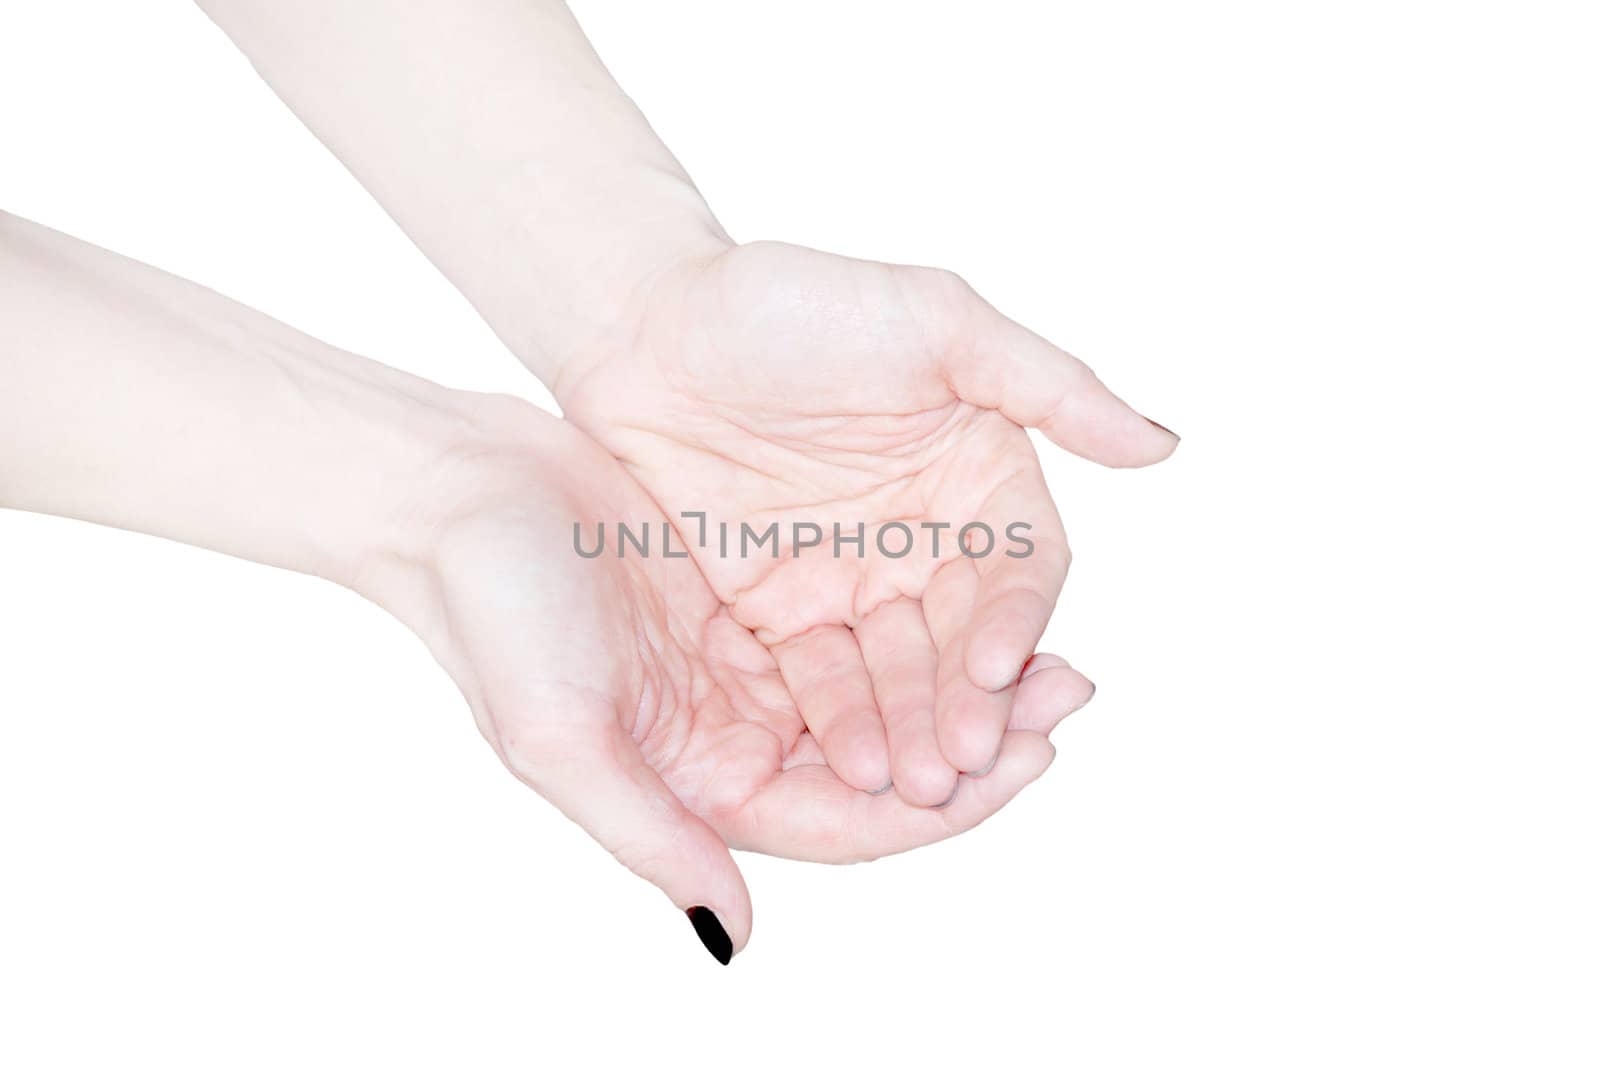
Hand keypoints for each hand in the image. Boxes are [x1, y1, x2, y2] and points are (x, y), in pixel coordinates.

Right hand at [392, 400, 1093, 959]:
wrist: (458, 489)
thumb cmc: (490, 609)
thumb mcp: (561, 734)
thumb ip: (652, 837)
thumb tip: (735, 935)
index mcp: (700, 789)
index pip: (849, 823)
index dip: (946, 807)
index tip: (1030, 759)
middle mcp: (733, 741)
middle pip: (885, 765)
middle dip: (980, 742)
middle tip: (1070, 693)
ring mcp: (745, 671)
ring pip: (883, 695)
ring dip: (961, 681)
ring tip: (1050, 650)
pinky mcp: (749, 604)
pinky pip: (857, 627)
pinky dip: (918, 622)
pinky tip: (975, 600)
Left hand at [554, 240, 1176, 805]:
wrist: (645, 326)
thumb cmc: (792, 301)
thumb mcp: (931, 321)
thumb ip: (1047, 384)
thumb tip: (1162, 445)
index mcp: (977, 473)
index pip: (1020, 568)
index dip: (1015, 620)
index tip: (993, 665)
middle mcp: (926, 538)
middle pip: (963, 637)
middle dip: (967, 701)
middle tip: (961, 761)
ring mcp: (852, 581)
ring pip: (898, 673)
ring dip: (913, 728)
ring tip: (915, 785)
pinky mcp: (779, 614)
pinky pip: (819, 680)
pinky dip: (840, 722)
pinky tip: (855, 766)